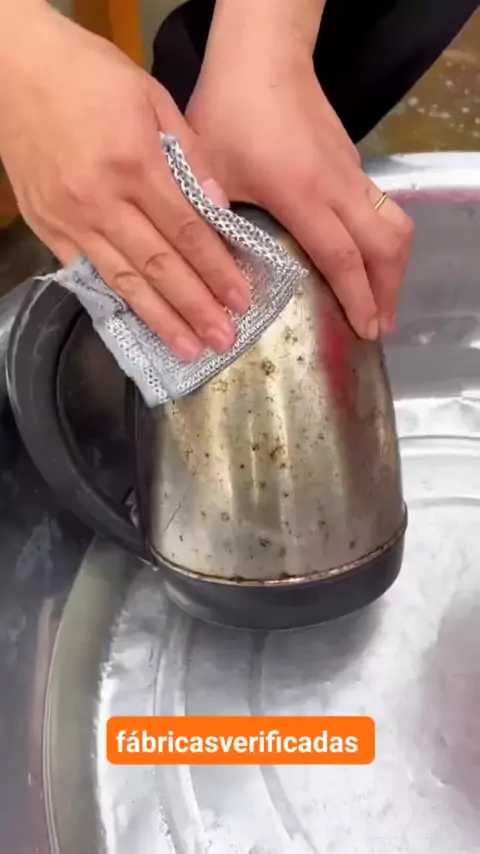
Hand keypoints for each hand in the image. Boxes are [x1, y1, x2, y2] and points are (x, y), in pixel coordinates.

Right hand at [0, 5, 249, 359]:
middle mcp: (103, 200)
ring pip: (124, 280)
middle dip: (196, 307)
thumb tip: (218, 205)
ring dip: (160, 319)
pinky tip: (138, 325)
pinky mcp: (49, 228)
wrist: (13, 69)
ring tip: (188, 350)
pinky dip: (116, 303)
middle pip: (160, 265)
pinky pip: (87, 275)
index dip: (216, 269)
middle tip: (224, 339)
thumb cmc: (88, 75)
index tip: (241, 299)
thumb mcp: (151, 96)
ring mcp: (72, 219)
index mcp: (135, 163)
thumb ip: (189, 152)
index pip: (187, 231)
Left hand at [187, 51, 413, 338]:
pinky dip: (379, 242)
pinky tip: (358, 260)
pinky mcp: (351, 163)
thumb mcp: (209, 174)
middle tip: (377, 326)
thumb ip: (218, 224)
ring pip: (392, 224)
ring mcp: (351, 171)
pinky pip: (379, 209)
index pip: (344, 257)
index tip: (365, 329)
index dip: (359, 298)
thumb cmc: (228, 112)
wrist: (261, 56)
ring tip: (378, 301)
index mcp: (303, 194)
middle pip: (386, 244)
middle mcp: (338, 185)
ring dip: (392, 266)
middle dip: (389, 290)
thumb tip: (223, 277)